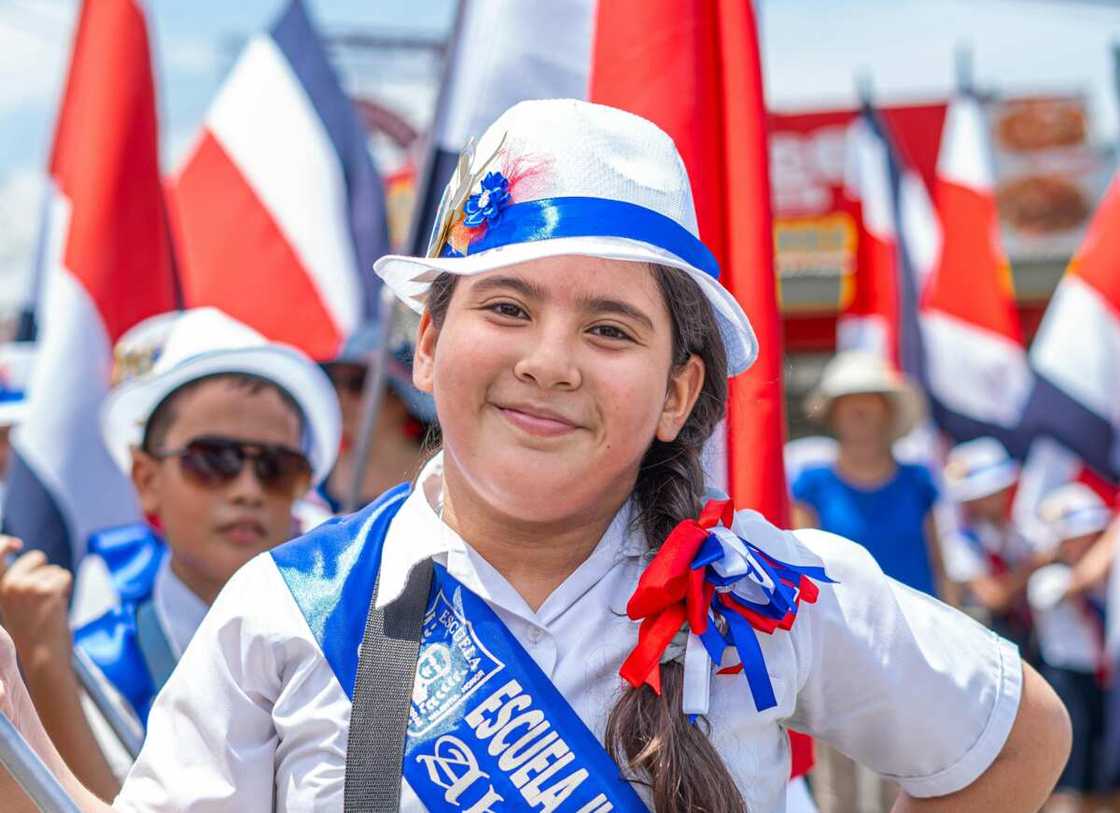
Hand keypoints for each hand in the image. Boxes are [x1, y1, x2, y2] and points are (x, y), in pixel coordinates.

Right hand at [0, 536, 73, 677]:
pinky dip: (66, 590)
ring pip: (54, 570)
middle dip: (45, 572)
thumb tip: (32, 560)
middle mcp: (9, 585)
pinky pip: (65, 576)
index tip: (16, 543)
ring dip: (56, 586)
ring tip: (48, 609)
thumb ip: (18, 586)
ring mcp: (27, 586)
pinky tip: (57, 608)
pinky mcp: (47, 589)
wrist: (42, 657)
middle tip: (43, 599)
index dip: (5, 544)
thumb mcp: (15, 606)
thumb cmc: (33, 635)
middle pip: (36, 558)